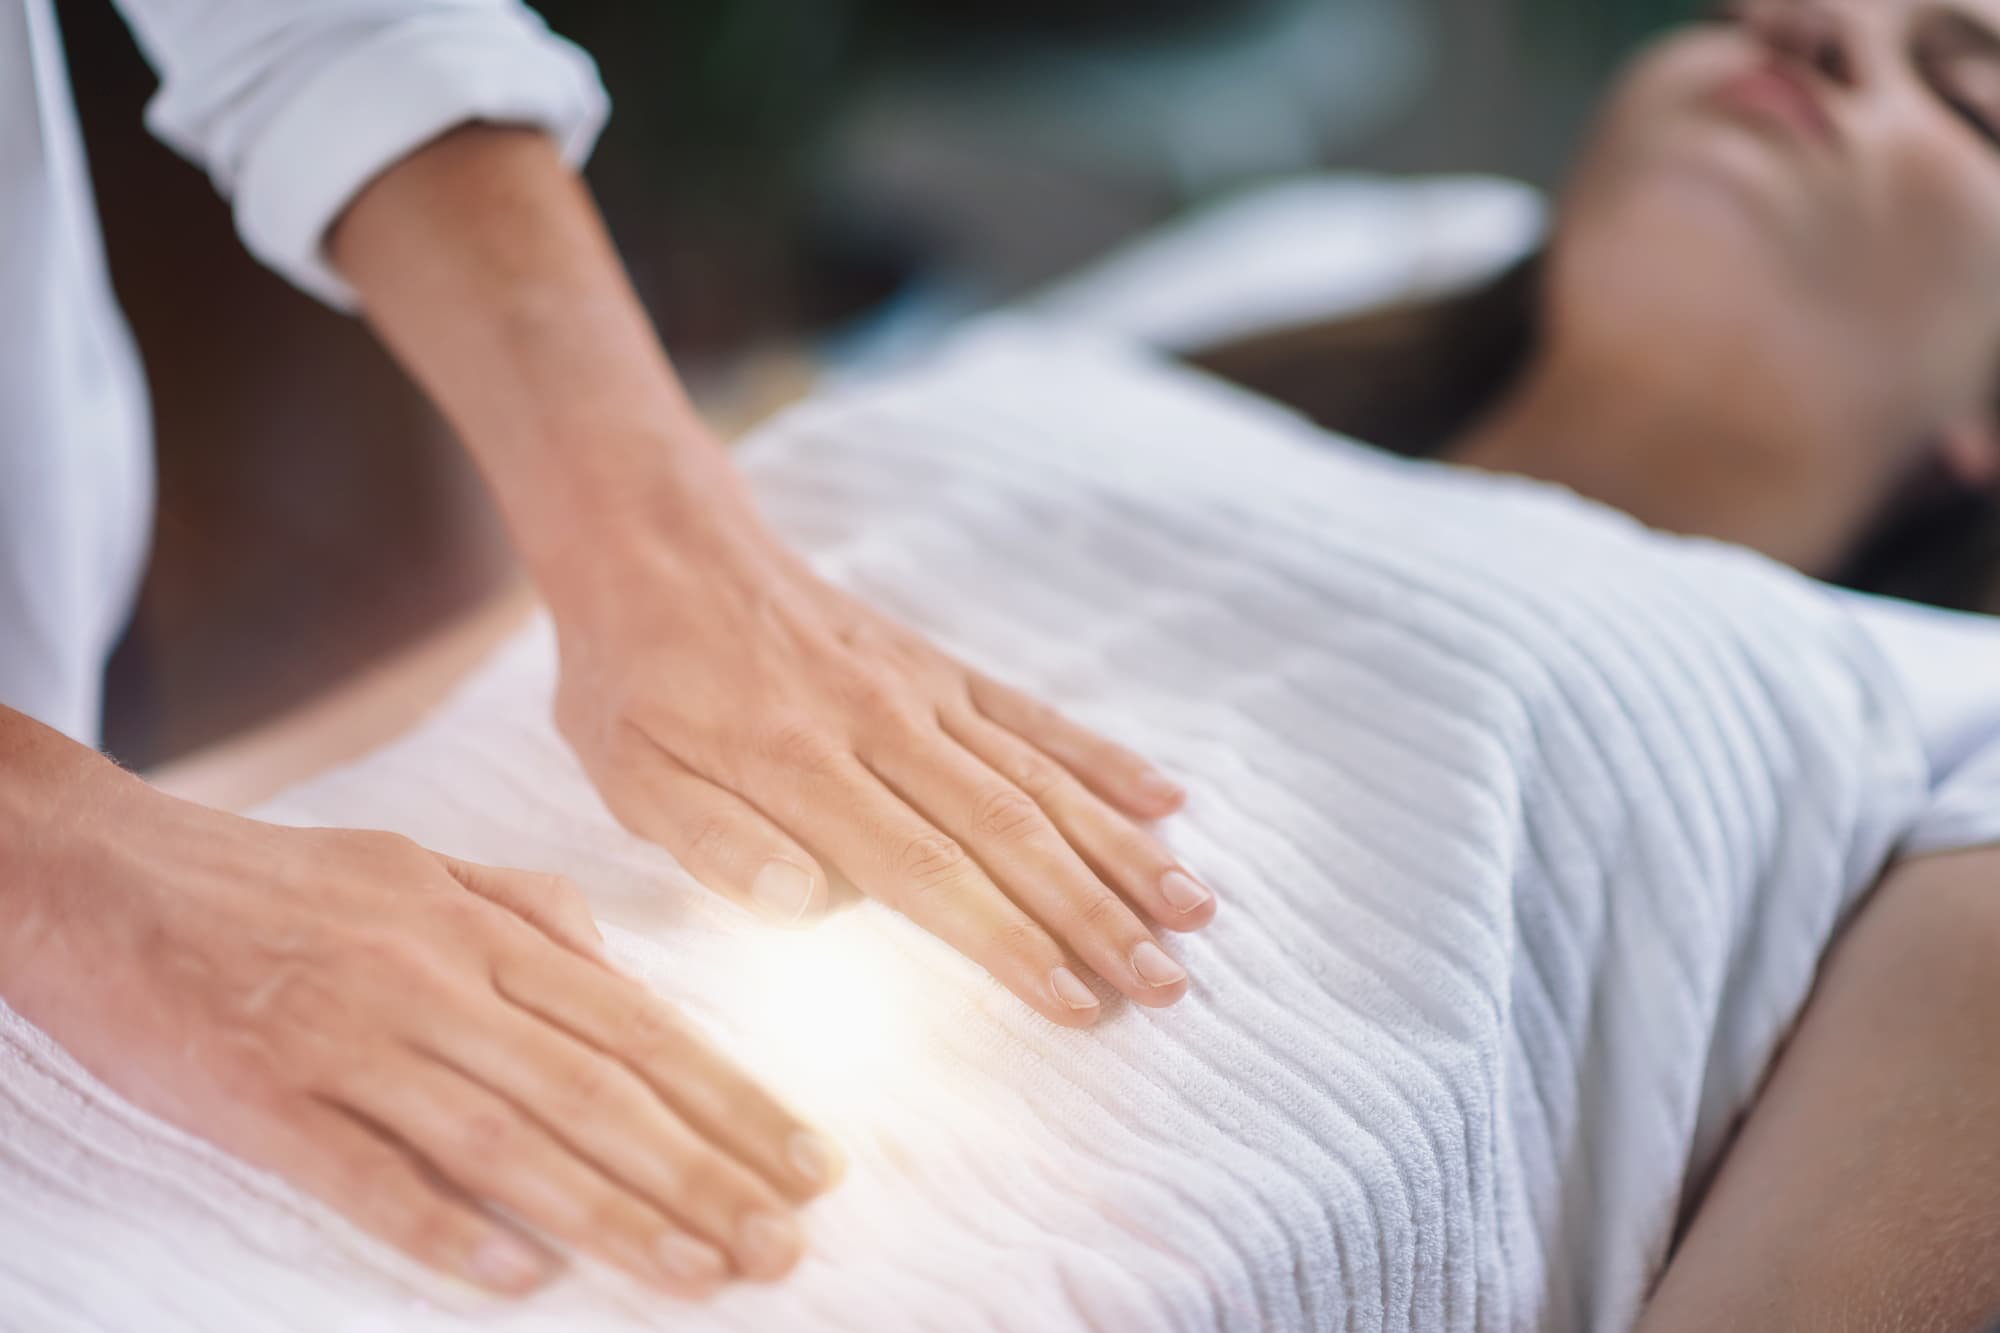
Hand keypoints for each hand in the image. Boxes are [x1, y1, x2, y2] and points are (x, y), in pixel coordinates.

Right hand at [2, 787, 840, 1298]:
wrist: (103, 871)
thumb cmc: (277, 880)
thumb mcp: (420, 865)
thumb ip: (528, 912)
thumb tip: (620, 970)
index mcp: (482, 929)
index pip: (639, 1026)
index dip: (733, 1099)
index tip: (812, 1163)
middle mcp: (435, 981)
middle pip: (597, 1090)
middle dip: (705, 1173)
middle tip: (786, 1244)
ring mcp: (350, 1040)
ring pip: (508, 1138)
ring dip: (613, 1214)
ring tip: (700, 1276)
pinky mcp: (261, 1098)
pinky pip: (364, 1173)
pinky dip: (443, 1227)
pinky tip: (520, 1279)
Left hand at [545, 479, 1218, 1028]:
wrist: (661, 547)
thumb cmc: (636, 682)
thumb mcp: (629, 772)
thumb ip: (715, 842)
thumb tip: (808, 902)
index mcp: (802, 767)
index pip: (927, 871)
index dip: (1009, 941)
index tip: (1076, 1002)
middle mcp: (883, 725)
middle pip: (1009, 831)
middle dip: (1095, 914)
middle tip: (1166, 985)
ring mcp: (923, 691)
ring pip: (1040, 777)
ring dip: (1121, 848)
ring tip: (1194, 911)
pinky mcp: (940, 668)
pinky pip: (1035, 716)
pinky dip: (1102, 758)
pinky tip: (1167, 800)